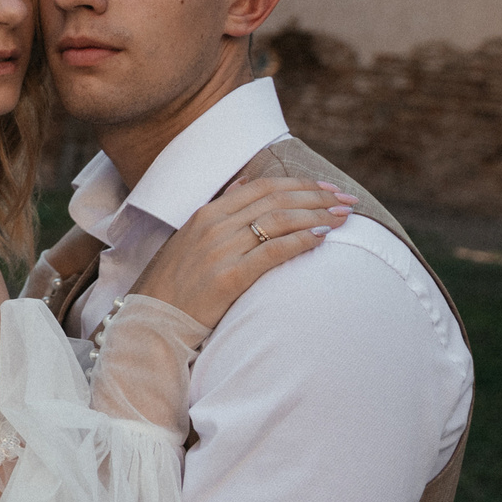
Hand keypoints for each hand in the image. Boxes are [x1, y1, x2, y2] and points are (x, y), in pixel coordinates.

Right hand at [130, 178, 353, 329]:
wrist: (154, 319)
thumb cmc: (178, 282)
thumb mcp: (193, 237)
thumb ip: (222, 208)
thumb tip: (247, 181)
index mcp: (206, 213)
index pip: (263, 188)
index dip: (300, 184)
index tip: (327, 189)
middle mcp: (214, 226)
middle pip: (276, 200)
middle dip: (317, 197)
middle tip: (347, 201)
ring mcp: (220, 250)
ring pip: (279, 221)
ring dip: (316, 216)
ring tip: (343, 218)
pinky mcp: (229, 277)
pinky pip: (273, 251)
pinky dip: (301, 241)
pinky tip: (321, 238)